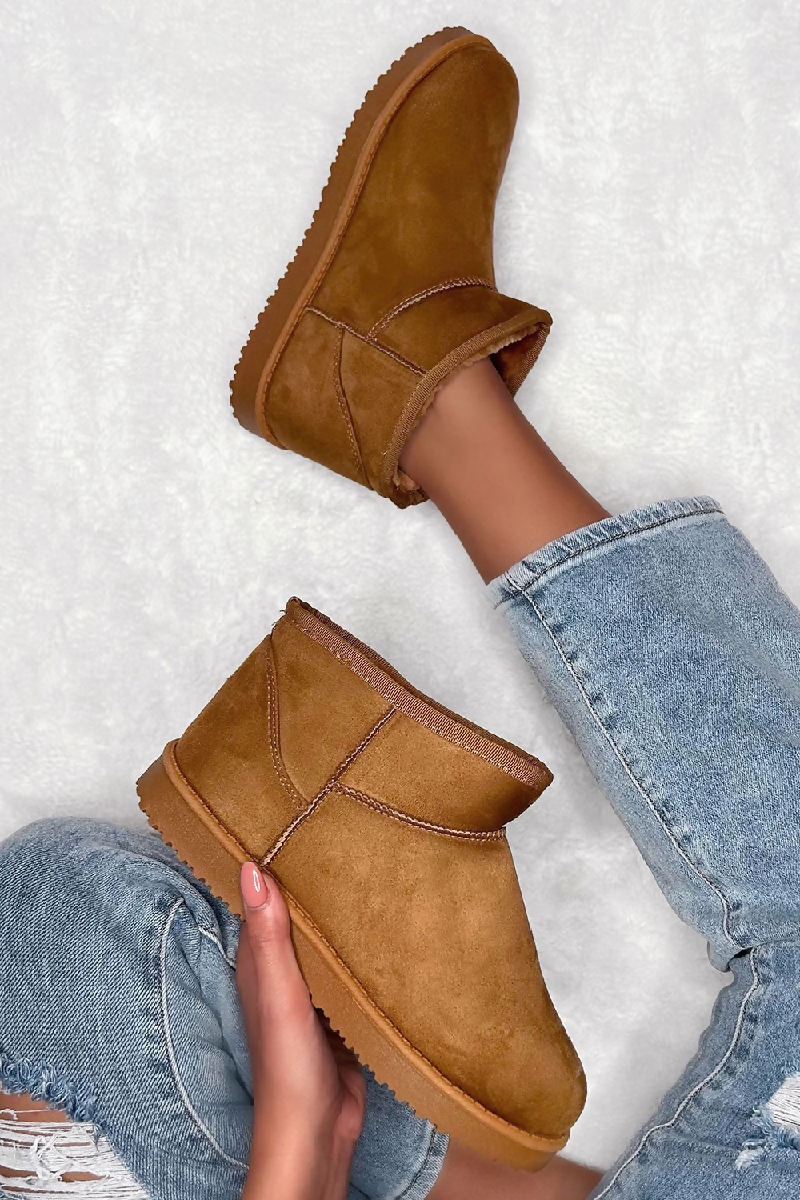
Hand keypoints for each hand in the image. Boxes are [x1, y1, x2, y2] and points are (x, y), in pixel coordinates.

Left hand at [237, 862, 365, 1199]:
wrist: (319, 1129)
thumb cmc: (287, 1065)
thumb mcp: (278, 992)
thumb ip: (268, 935)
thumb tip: (250, 868)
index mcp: (259, 963)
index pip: (264, 899)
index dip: (276, 862)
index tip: (297, 821)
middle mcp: (284, 973)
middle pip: (299, 917)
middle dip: (317, 883)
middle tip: (348, 835)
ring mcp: (314, 993)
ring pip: (328, 941)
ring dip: (343, 916)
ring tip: (372, 869)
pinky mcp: (342, 1012)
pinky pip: (351, 970)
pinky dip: (362, 950)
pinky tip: (385, 929)